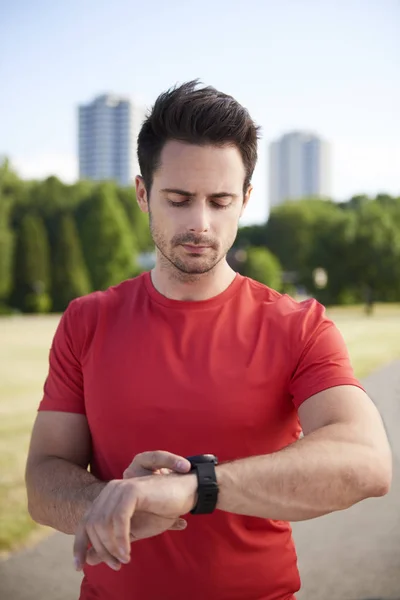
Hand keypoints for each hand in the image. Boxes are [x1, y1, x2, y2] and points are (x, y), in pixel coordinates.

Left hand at [74, 451, 192, 570]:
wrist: (185, 494)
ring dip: (111, 547)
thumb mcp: (134, 532)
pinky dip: (120, 539)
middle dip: (101, 550)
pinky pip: (118, 519)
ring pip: (103, 523)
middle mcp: (110, 490)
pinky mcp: (132, 490)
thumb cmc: (161, 511)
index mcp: (107, 498)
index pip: (85, 522)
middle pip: (92, 525)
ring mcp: (120, 488)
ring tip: (124, 560)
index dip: (79, 545)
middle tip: (116, 565)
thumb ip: (111, 543)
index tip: (79, 566)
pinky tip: (127, 551)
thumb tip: (88, 559)